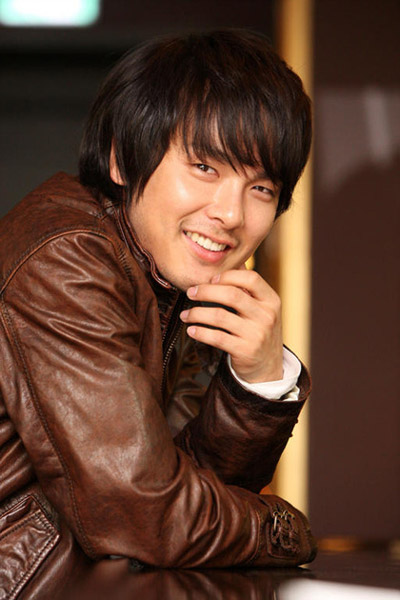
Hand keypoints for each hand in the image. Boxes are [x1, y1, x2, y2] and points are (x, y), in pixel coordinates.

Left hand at [180, 268, 282, 382]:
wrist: (267, 367)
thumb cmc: (259, 331)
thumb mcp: (262, 309)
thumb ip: (249, 288)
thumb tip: (234, 261)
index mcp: (271, 300)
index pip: (251, 278)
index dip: (228, 275)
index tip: (211, 279)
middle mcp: (266, 316)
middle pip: (232, 295)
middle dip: (205, 291)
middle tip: (190, 292)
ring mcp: (256, 334)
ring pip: (219, 316)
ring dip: (197, 313)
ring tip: (185, 315)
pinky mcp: (245, 351)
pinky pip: (216, 337)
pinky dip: (200, 332)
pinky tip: (192, 330)